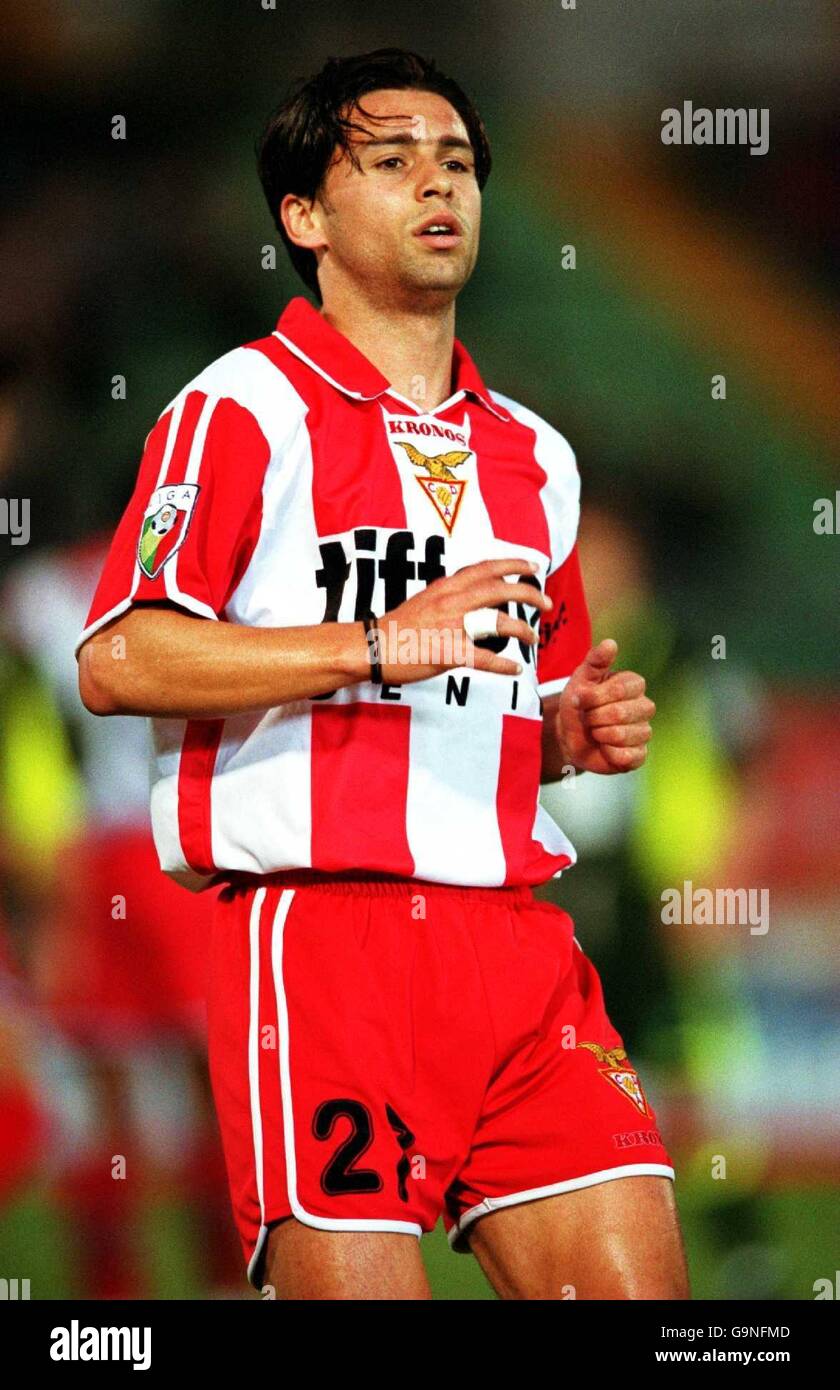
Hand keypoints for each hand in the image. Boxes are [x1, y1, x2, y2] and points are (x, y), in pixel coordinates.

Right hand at [377, 557, 551, 684]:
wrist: (372, 646)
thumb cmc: (397, 627)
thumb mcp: (425, 598)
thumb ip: (449, 593)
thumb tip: (469, 591)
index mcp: (447, 586)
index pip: (486, 567)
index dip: (513, 564)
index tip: (533, 565)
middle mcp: (452, 601)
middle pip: (501, 589)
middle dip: (529, 594)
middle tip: (545, 603)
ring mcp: (452, 626)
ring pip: (499, 621)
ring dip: (522, 630)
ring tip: (533, 637)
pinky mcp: (449, 653)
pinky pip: (485, 659)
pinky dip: (504, 666)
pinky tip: (515, 669)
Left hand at [551, 638, 655, 774]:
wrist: (570, 735)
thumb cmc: (578, 703)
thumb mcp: (581, 678)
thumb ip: (595, 660)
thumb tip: (611, 643)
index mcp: (634, 684)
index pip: (618, 690)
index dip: (594, 698)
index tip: (580, 699)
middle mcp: (645, 706)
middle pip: (620, 714)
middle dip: (594, 718)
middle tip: (588, 718)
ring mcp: (644, 731)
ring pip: (621, 735)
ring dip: (599, 735)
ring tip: (596, 732)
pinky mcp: (640, 755)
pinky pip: (625, 756)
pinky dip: (608, 753)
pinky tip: (604, 748)